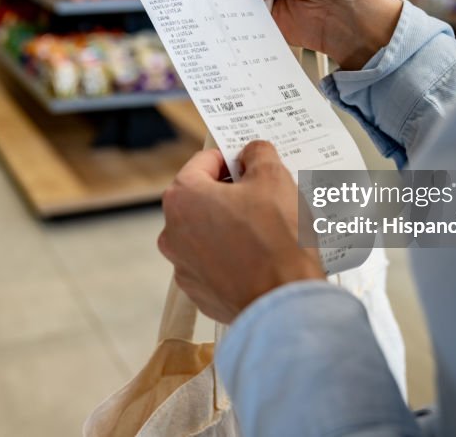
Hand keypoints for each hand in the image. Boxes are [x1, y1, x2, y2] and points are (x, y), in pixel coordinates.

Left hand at [158, 140, 325, 322]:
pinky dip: (233, 257)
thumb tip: (251, 153)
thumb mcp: (274, 178)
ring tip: (267, 230)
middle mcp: (172, 232)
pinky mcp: (199, 292)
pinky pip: (215, 263)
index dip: (232, 159)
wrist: (283, 304)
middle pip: (203, 198)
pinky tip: (260, 258)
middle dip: (232, 194)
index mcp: (183, 198)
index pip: (204, 162)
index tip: (252, 164)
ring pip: (208, 232)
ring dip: (231, 226)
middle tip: (265, 196)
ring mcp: (183, 266)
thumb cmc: (276, 240)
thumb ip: (258, 154)